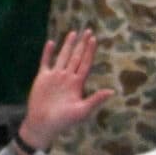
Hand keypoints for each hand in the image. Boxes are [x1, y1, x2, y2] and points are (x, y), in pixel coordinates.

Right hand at [21, 31, 116, 153]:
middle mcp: (67, 77)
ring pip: (62, 56)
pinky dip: (48, 53)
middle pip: (76, 57)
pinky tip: (52, 42)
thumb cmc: (64, 121)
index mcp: (77, 83)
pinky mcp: (42, 78)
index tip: (94, 39)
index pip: (86, 63)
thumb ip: (95, 100)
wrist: (43, 124)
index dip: (90, 51)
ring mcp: (55, 76)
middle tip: (88, 30)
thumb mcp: (82, 111)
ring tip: (73, 33)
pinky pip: (45, 62)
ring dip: (68, 45)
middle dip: (82, 44)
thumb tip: (112, 91)